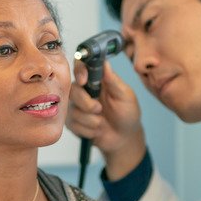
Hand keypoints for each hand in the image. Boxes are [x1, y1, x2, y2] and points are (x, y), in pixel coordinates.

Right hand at [66, 59, 145, 179]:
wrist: (124, 138)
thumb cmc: (127, 114)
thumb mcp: (125, 96)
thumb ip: (113, 81)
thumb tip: (105, 62)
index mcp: (97, 80)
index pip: (81, 67)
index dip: (79, 71)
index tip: (84, 81)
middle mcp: (84, 90)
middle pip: (73, 90)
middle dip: (86, 103)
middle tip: (100, 109)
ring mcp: (76, 106)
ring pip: (73, 110)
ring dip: (90, 120)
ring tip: (102, 123)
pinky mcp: (73, 122)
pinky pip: (72, 124)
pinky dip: (87, 130)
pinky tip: (97, 131)